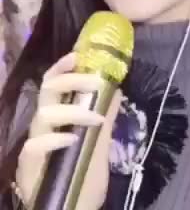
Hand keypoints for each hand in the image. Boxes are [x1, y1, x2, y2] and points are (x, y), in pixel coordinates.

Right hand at [16, 52, 121, 209]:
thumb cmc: (83, 178)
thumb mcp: (100, 144)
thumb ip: (105, 119)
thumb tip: (116, 90)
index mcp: (58, 118)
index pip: (55, 85)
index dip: (63, 67)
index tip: (79, 55)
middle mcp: (44, 127)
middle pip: (48, 91)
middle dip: (70, 79)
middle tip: (95, 80)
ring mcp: (34, 146)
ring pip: (44, 114)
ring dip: (73, 111)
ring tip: (96, 118)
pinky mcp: (28, 167)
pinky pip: (34, 146)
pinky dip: (54, 139)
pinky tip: (72, 139)